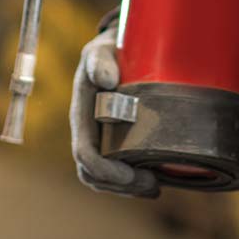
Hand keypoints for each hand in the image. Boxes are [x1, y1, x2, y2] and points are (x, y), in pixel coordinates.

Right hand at [69, 23, 159, 197]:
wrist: (116, 49)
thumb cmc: (108, 51)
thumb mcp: (101, 51)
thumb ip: (100, 62)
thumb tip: (107, 79)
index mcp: (81, 116)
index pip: (85, 154)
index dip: (105, 170)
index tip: (131, 174)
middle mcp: (88, 132)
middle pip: (94, 175)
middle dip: (122, 186)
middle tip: (154, 185)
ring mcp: (101, 139)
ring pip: (105, 179)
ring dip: (129, 189)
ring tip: (156, 186)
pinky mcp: (116, 141)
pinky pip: (119, 170)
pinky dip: (134, 182)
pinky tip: (157, 179)